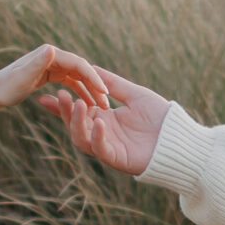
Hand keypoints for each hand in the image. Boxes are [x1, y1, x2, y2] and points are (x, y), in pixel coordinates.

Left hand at [0, 44, 110, 109]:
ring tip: (102, 106)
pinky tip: (88, 105)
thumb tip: (51, 48)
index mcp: (49, 54)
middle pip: (82, 69)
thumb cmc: (7, 87)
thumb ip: (37, 63)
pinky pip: (71, 82)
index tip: (104, 93)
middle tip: (107, 103)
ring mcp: (53, 64)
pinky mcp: (51, 74)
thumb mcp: (23, 77)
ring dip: (90, 90)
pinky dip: (81, 92)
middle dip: (96, 85)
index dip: (93, 77)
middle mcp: (53, 56)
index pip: (78, 63)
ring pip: (78, 76)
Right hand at [38, 65, 169, 174]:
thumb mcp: (134, 94)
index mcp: (104, 119)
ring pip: (81, 138)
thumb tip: (91, 66)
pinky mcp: (117, 158)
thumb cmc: (160, 117)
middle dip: (65, 110)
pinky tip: (98, 122)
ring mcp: (108, 147)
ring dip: (77, 122)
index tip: (45, 94)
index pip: (77, 111)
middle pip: (74, 124)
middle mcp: (102, 134)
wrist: (179, 138)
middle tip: (60, 94)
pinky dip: (97, 136)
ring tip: (77, 103)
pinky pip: (100, 149)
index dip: (60, 105)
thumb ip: (111, 83)